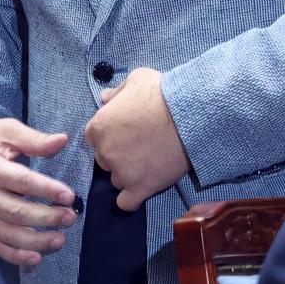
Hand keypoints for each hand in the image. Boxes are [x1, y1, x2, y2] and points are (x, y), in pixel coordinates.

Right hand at [0, 118, 77, 266]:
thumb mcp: (4, 131)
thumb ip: (33, 139)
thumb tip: (62, 140)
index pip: (22, 182)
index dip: (47, 190)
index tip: (69, 196)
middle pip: (17, 213)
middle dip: (47, 218)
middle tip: (70, 217)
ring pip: (8, 235)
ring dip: (37, 241)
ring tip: (60, 239)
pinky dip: (15, 256)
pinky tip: (36, 257)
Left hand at [84, 66, 189, 210]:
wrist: (190, 116)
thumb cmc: (161, 93)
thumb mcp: (135, 80)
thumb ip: (116, 91)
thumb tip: (104, 98)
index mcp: (98, 127)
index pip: (94, 137)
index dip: (110, 134)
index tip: (125, 132)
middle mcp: (104, 153)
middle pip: (104, 159)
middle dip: (118, 153)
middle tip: (139, 146)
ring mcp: (121, 173)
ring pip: (116, 179)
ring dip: (128, 174)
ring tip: (148, 163)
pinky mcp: (140, 189)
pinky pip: (126, 203)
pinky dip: (131, 198)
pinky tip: (142, 188)